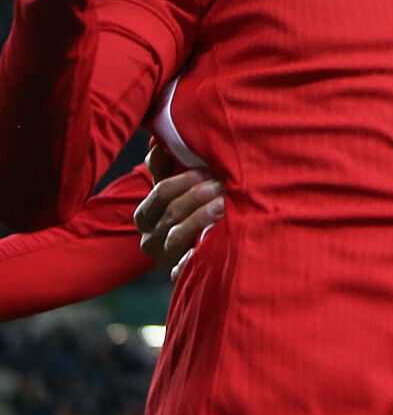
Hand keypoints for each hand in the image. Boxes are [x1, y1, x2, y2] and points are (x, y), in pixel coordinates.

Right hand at [137, 143, 221, 277]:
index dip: (186, 179)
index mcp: (146, 216)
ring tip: (225, 204)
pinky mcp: (178, 274)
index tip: (209, 170)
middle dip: (199, 195)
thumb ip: (166, 168)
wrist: (199, 255)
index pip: (161, 192)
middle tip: (223, 184)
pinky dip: (197, 253)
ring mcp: (164, 258)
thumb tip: (157, 140)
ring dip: (204, 215)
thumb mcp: (176, 190)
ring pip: (179, 234)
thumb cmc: (188, 212)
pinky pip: (184, 265)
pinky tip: (213, 241)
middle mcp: (149, 239)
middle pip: (172, 211)